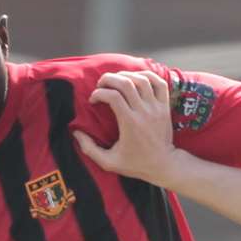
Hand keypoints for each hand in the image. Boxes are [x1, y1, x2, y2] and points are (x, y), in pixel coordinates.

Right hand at [74, 70, 179, 185]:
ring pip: (142, 79)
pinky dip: (147, 76)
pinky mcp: (165, 107)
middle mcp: (144, 112)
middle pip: (126, 83)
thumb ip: (89, 149)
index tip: (93, 101)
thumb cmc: (135, 164)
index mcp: (130, 123)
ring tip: (116, 81)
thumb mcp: (109, 162)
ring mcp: (157, 108)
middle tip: (101, 85)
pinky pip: (159, 83)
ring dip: (126, 75)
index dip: (98, 94)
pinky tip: (136, 79)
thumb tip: (76, 133)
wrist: (163, 165)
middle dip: (109, 79)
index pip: (113, 96)